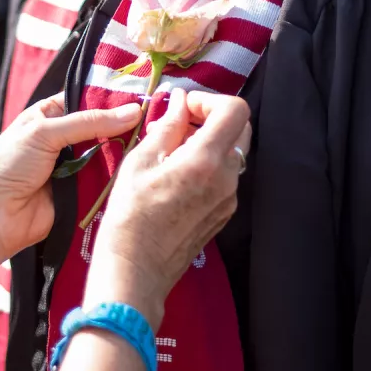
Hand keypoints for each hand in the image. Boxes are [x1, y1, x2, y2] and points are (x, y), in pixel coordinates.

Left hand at [0, 94, 140, 298]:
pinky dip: (120, 179)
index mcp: (51, 115)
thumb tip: (132, 111)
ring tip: (159, 141)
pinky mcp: (83, 194)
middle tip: (160, 120)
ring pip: (110, 155)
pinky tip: (144, 169)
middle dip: (126, 126)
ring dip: (126, 152)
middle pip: (104, 128)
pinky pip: (107, 183)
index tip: (147, 94)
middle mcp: (65, 139)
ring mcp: (75, 167)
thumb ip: (88, 122)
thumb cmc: (7, 165)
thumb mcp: (44, 132)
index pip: (89, 100)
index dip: (114, 98)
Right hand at [83, 89, 251, 328]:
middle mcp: (227, 178)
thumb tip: (180, 101)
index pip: (235, 110)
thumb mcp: (140, 162)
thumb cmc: (130, 215)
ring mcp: (230, 199)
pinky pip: (225, 177)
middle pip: (240, 129)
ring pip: (233, 153)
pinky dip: (209, 164)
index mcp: (207, 160)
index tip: (184, 107)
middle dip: (213, 117)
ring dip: (210, 141)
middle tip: (180, 123)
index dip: (210, 100)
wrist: (136, 270)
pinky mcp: (224, 214)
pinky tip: (178, 175)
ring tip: (172, 150)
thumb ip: (167, 126)